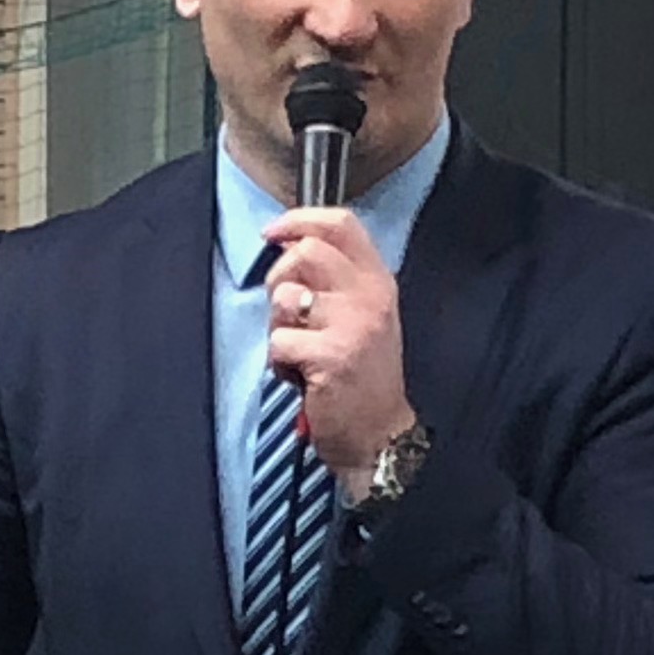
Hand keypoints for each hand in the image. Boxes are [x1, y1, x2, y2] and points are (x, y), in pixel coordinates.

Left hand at [260, 207, 414, 498]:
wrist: (380, 435)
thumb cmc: (361, 377)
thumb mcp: (361, 317)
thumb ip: (332, 280)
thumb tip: (287, 246)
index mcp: (377, 280)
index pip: (341, 223)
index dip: (299, 220)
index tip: (273, 233)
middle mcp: (369, 296)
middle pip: (305, 253)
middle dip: (278, 279)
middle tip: (286, 314)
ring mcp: (353, 324)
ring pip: (285, 297)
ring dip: (277, 327)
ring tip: (298, 351)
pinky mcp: (332, 356)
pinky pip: (279, 341)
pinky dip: (278, 363)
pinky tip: (299, 377)